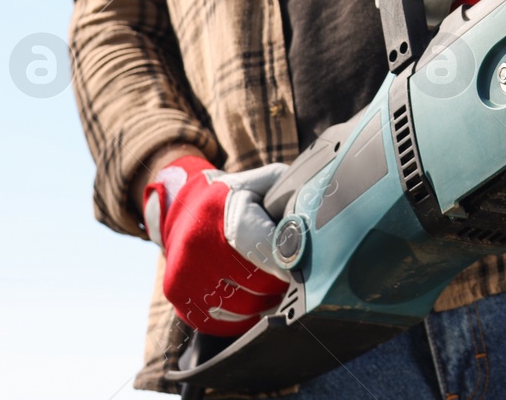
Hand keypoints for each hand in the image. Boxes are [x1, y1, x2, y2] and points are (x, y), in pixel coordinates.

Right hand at [143, 155, 288, 335]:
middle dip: (281, 283)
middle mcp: (198, 245)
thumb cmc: (236, 196)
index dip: (288, 263)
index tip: (305, 272)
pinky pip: (223, 322)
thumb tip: (326, 210)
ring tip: (273, 286)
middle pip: (259, 283)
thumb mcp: (263, 182)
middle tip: (292, 275)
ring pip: (244, 307)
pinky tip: (250, 298)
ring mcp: (185, 274)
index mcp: (222, 212)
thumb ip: (293, 193)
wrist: (184, 209)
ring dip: (265, 302)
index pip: (261, 247)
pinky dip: (242, 315)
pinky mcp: (178, 295)